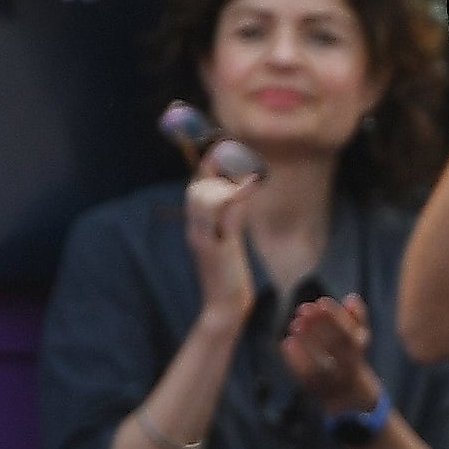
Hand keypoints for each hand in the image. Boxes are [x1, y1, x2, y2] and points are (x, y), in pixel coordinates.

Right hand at [181, 151, 260, 329]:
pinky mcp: (212, 248)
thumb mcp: (231, 238)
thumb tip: (242, 191)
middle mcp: (195, 227)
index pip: (198, 185)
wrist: (225, 304)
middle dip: (215, 166)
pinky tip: (253, 183)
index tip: (222, 143)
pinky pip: (221, 216)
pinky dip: (236, 197)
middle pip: (198, 186)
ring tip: (249, 175)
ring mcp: (201, 236)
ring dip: (225, 180)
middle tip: (236, 153)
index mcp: (197, 223)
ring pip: (203, 196)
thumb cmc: (229, 273)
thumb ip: (232, 215)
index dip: (208, 164)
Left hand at [283, 292, 380, 416]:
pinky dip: (296, 360)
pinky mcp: (317, 390)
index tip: (321, 302)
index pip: (350, 334)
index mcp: (359, 352)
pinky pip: (307, 376)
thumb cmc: (351, 357)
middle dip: (320, 326)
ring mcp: (333, 381)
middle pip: (336, 346)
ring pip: (322, 363)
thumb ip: (357, 318)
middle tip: (303, 308)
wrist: (351, 396)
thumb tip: (351, 298)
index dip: (336, 318)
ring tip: (295, 323)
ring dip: (308, 343)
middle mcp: (349, 368)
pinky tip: (286, 343)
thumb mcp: (359, 338)